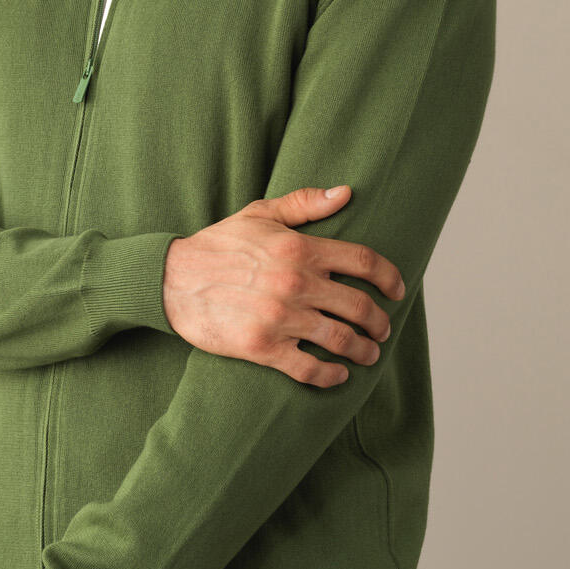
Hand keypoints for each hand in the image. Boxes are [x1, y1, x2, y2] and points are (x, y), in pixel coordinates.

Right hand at [161, 185, 406, 387]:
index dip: (389, 277)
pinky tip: (337, 374)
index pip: (363, 261)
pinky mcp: (263, 346)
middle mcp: (296, 283)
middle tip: (382, 330)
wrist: (171, 280)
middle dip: (379, 322)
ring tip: (368, 354)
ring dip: (362, 351)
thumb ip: (304, 204)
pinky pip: (309, 368)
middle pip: (359, 305)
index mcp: (300, 248)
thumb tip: (346, 193)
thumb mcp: (259, 214)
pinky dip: (330, 375)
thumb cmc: (217, 245)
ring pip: (341, 340)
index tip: (398, 290)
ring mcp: (281, 317)